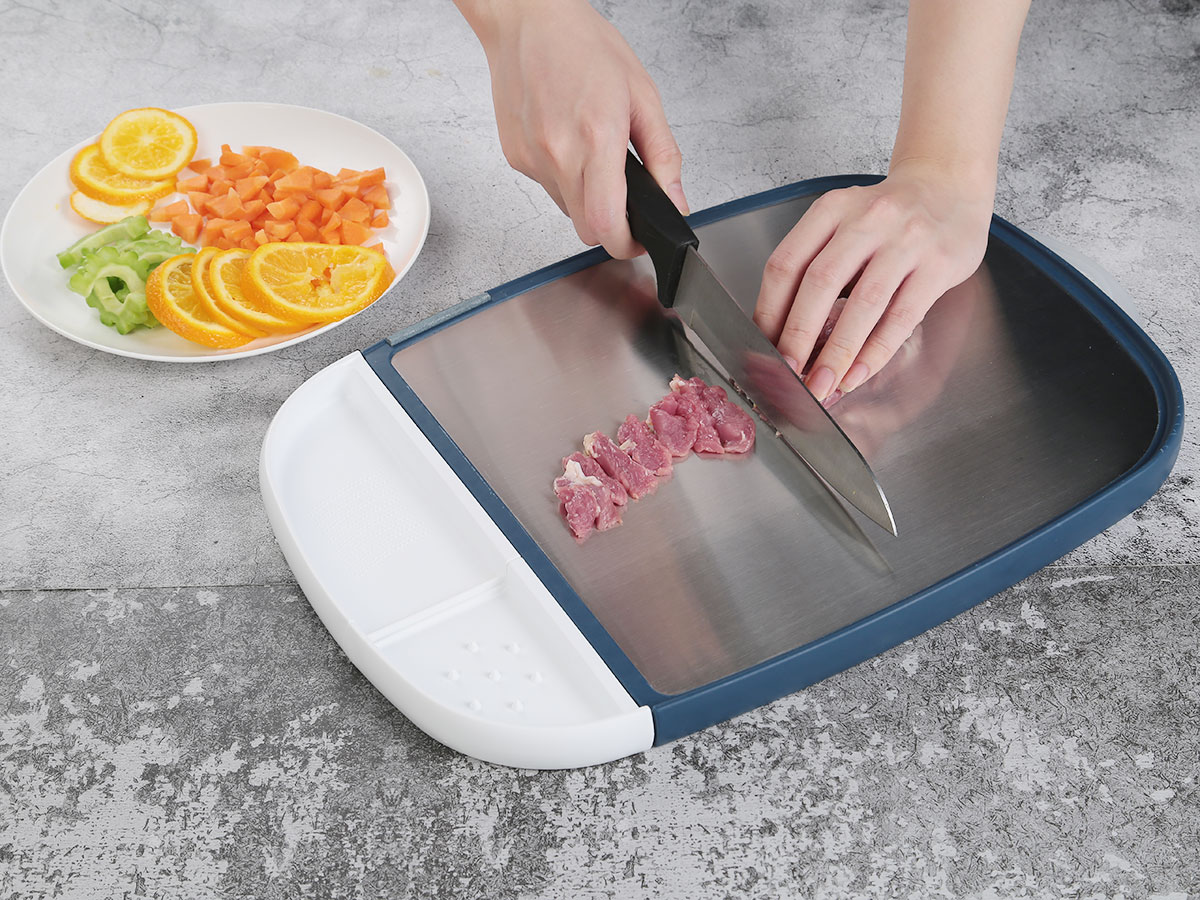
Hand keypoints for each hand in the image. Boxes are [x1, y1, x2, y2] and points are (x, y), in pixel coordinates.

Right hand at [470, 0, 688, 258]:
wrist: (527, 20)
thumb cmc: (584, 45)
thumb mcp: (642, 96)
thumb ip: (664, 157)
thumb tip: (676, 201)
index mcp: (596, 137)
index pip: (608, 224)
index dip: (627, 244)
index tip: (640, 240)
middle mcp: (558, 153)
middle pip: (587, 229)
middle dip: (611, 227)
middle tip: (626, 205)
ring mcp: (532, 158)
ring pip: (567, 212)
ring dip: (587, 201)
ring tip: (594, 158)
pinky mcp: (516, 158)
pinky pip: (547, 189)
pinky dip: (565, 180)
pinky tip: (569, 145)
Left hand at [751, 161, 992, 402]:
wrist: (950, 186)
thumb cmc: (889, 216)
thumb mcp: (843, 223)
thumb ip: (815, 265)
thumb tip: (784, 333)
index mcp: (832, 209)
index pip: (786, 264)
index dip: (769, 310)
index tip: (762, 346)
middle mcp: (868, 219)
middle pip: (820, 283)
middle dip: (798, 337)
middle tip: (787, 374)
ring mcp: (907, 240)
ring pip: (863, 303)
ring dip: (837, 352)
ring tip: (821, 385)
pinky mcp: (939, 265)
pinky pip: (902, 316)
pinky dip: (876, 351)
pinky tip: (858, 373)